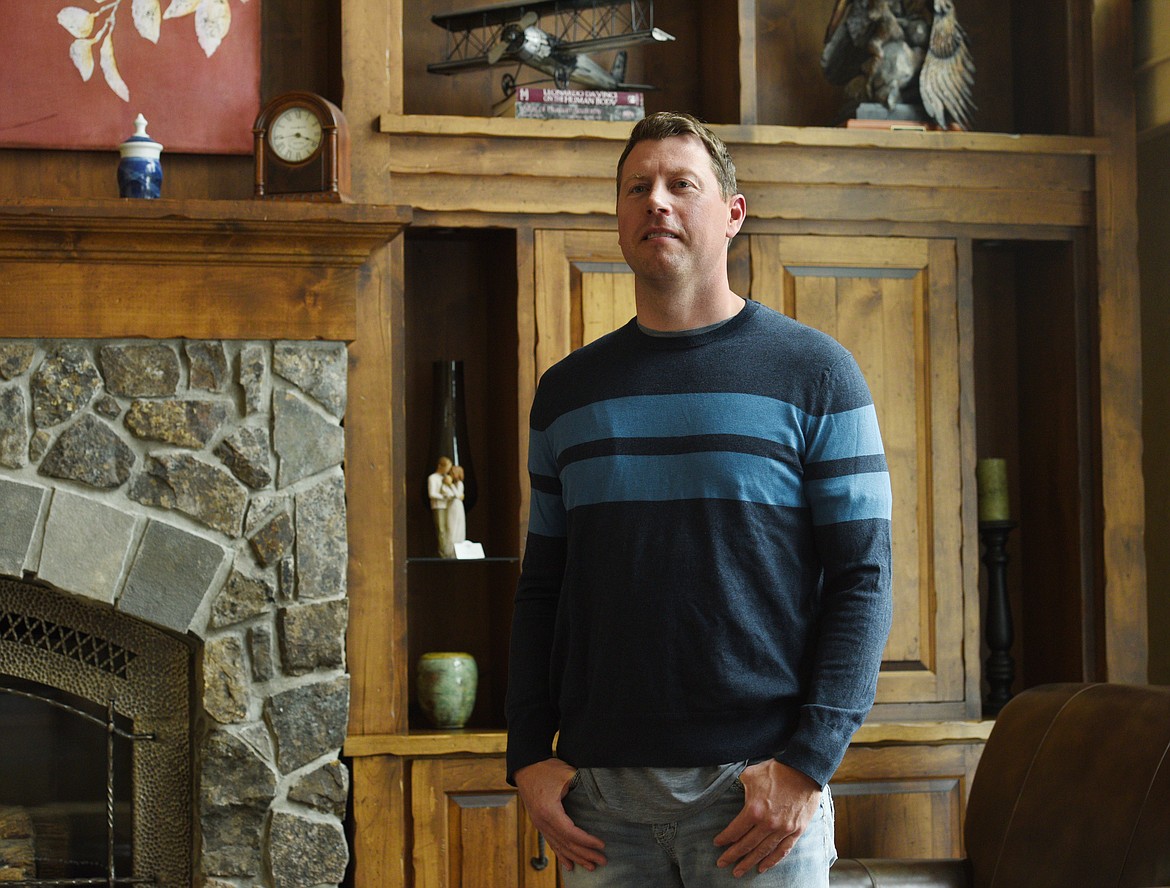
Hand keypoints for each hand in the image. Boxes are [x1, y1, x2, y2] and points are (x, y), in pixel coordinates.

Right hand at [514, 758, 606, 871]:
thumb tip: (600, 793)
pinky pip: (552, 843)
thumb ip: (581, 784)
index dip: (586, 841)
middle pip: (566, 844)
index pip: (570, 833)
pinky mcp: (540, 824)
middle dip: (585, 854)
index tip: (601, 845)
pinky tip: (569, 865)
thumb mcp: (566, 773)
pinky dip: (561, 855)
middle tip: (602, 861)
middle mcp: (542, 822)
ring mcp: (540, 824)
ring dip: (576, 858)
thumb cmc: (545, 769)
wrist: (525, 767)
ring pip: (559, 846)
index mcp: (549, 811)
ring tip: (591, 867)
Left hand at [713, 759, 821, 876]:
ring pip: (763, 851)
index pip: (735, 830)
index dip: (725, 839)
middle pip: (746, 845)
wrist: (804, 771)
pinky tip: (762, 868)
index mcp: (754, 810)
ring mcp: (783, 829)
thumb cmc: (776, 771)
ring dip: (749, 862)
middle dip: (732, 856)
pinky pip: (782, 850)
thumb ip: (740, 785)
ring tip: (738, 871)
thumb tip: (733, 787)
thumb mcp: (751, 774)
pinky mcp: (796, 831)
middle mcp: (768, 824)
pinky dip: (772, 861)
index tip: (717, 843)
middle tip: (722, 863)